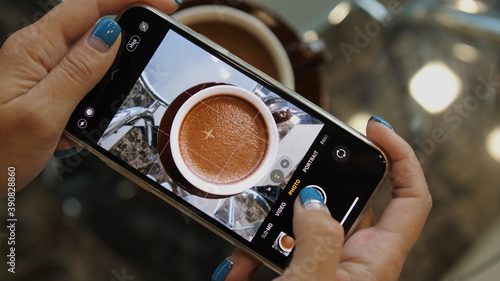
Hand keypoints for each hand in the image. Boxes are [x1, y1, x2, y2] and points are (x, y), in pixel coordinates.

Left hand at [0, 0, 180, 195]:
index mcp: (36, 48)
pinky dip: (100, 86)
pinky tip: (100, 105)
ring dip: (116, 62)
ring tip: (131, 79)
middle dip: (130, 25)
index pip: (90, 7)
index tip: (165, 4)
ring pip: (91, 51)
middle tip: (159, 38)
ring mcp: (42, 69)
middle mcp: (38, 53)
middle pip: (93, 23)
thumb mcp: (43, 113)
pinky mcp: (47, 87)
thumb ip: (78, 72)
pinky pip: (82, 75)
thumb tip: (110, 35)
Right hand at [212, 116, 431, 280]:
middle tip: (288, 188)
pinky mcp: (303, 274)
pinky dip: (258, 256)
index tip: (374, 128)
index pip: (410, 197)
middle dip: (312, 194)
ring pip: (305, 227)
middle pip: (348, 204)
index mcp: (375, 261)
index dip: (401, 156)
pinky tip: (238, 269)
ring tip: (250, 239)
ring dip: (273, 231)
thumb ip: (318, 239)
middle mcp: (356, 260)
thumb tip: (314, 201)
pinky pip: (282, 251)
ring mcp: (328, 267)